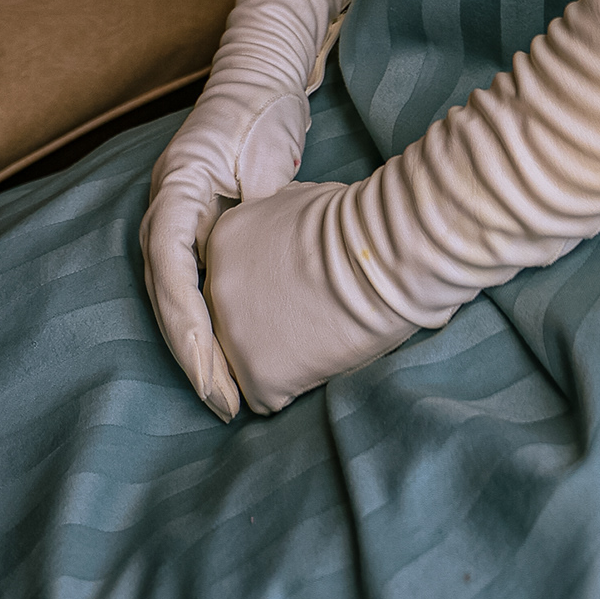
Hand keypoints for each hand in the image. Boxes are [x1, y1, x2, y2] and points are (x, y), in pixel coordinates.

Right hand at [140, 83, 309, 421]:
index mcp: (176, 188)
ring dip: (196, 348)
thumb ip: (255, 198)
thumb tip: (260, 250)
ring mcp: (176, 221)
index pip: (169, 269)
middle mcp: (166, 209)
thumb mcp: (261, 150)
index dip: (187, 327)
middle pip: (167, 294)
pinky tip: (226, 363)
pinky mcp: (196, 231)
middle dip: (191, 353)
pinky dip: (205, 327)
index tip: (211, 373)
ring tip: (222, 397)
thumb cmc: (262, 111)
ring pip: (174, 297)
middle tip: (220, 402)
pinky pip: (192, 289)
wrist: (258, 81)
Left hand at [202, 179, 416, 415]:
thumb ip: (271, 226)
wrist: (382, 252)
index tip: (302, 285)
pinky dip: (294, 385)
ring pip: (248, 360)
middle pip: (235, 320)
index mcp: (224, 242)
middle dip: (269, 322)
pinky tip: (323, 357)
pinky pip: (268, 395)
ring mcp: (232, 332)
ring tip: (322, 333)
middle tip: (314, 311)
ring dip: (281, 355)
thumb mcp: (296, 202)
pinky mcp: (257, 373)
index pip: (234, 280)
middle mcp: (216, 286)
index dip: (271, 289)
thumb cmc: (356, 222)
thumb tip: (282, 238)